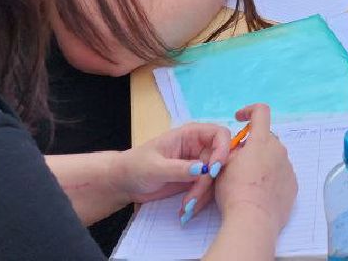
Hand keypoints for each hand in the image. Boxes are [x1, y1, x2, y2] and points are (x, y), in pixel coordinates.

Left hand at [114, 122, 230, 216]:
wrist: (124, 183)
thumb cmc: (136, 166)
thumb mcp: (156, 167)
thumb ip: (179, 168)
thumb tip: (204, 169)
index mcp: (190, 135)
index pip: (219, 135)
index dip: (222, 149)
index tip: (213, 170)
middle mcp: (198, 148)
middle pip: (218, 161)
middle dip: (207, 182)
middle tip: (191, 200)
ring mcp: (197, 165)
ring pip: (214, 179)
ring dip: (202, 196)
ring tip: (185, 209)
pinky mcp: (194, 181)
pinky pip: (205, 191)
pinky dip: (198, 202)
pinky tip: (184, 211)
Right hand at [215, 105, 295, 238]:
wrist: (253, 220)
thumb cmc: (235, 191)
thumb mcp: (223, 165)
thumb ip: (233, 150)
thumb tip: (241, 148)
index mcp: (261, 141)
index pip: (261, 112)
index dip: (249, 111)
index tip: (240, 119)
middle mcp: (279, 150)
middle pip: (266, 139)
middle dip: (253, 146)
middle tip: (239, 163)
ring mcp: (288, 167)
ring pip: (274, 158)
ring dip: (263, 163)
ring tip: (249, 182)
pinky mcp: (293, 185)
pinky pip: (282, 175)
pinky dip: (272, 178)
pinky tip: (260, 193)